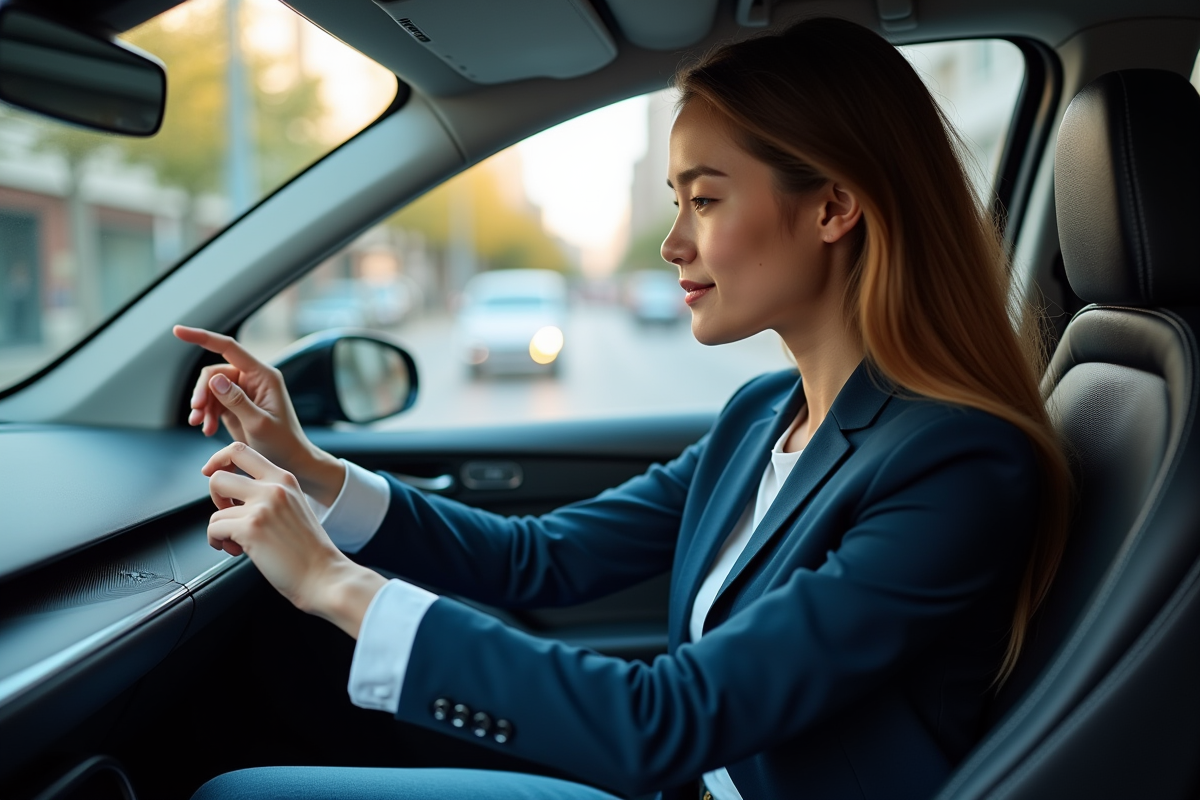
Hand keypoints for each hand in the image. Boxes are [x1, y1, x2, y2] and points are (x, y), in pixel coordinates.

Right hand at [173, 324, 343, 505]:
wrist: (290, 461)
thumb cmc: (282, 443)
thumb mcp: (259, 424)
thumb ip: (237, 401)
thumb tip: (215, 379)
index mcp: (264, 375)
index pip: (229, 348)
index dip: (203, 337)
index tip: (178, 331)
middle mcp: (253, 378)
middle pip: (214, 372)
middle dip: (201, 391)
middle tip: (196, 412)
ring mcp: (243, 391)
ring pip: (209, 388)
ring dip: (201, 405)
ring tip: (200, 425)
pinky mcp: (235, 404)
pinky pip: (212, 401)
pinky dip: (205, 414)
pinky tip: (205, 429)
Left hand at [203, 442, 385, 637]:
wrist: (324, 575)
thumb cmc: (308, 550)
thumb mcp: (294, 507)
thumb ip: (269, 495)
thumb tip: (234, 496)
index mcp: (284, 479)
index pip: (240, 450)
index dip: (219, 461)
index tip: (214, 476)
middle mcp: (273, 488)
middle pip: (218, 477)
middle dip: (215, 500)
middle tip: (228, 516)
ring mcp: (262, 507)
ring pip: (215, 512)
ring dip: (220, 530)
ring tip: (237, 543)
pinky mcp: (251, 528)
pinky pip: (214, 530)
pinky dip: (218, 543)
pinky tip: (236, 551)